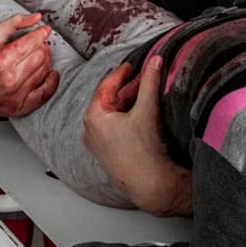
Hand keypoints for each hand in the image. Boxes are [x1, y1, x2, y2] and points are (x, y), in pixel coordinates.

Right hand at [0, 13, 59, 116]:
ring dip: (45, 60)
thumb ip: (13, 23)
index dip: (40, 33)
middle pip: (40, 56)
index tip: (44, 30)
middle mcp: (8, 81)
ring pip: (44, 71)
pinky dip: (51, 82)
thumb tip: (36, 17)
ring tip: (37, 54)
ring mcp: (14, 96)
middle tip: (37, 42)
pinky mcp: (18, 107)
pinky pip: (44, 94)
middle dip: (41, 45)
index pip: (31, 43)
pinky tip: (51, 74)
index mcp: (0, 62)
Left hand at [83, 56, 191, 216]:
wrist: (149, 184)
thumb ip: (149, 82)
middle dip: (128, 88)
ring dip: (129, 102)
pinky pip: (115, 127)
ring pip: (113, 114)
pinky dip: (127, 116)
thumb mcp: (146, 110)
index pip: (106, 86)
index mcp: (94, 117)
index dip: (121, 73)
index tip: (131, 66)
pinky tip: (141, 114)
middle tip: (143, 77)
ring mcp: (98, 143)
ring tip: (145, 94)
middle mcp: (91, 130)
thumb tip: (154, 61)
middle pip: (109, 100)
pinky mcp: (108, 152)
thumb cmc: (142, 152)